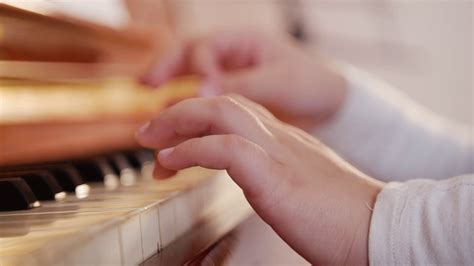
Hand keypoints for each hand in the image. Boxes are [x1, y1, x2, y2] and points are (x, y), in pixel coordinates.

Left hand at [136, 95, 382, 263]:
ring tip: (151, 140)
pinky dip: (192, 150)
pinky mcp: (276, 176)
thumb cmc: (342, 217)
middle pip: (223, 103)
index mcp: (286, 141)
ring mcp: (279, 153)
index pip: (236, 112)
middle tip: (149, 132)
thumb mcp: (303, 184)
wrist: (379, 230)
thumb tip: (255, 179)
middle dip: (180, 112)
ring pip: (221, 113)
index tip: (174, 138)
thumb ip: (276, 174)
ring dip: (178, 123)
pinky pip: (225, 149)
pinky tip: (173, 160)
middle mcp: (280, 138)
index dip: (199, 119)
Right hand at [142, 31, 346, 129]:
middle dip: (164, 68)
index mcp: (244, 42)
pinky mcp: (231, 99)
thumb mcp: (280, 82)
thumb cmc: (312, 84)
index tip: (202, 91)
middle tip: (145, 84)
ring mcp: (229, 76)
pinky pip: (201, 100)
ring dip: (168, 88)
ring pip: (188, 76)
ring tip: (150, 103)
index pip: (206, 49)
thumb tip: (202, 93)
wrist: (331, 107)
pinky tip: (175, 123)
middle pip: (187, 55)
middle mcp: (231, 56)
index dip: (200, 70)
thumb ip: (241, 86)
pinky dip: (185, 109)